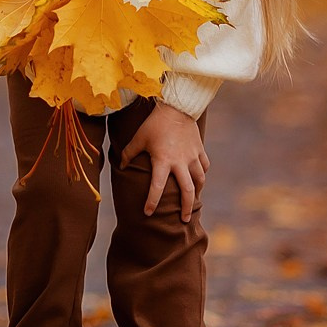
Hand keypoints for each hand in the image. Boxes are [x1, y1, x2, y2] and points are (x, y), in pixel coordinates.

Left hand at [120, 102, 209, 222]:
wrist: (177, 107)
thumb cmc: (155, 123)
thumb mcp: (139, 138)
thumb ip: (129, 153)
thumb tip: (122, 166)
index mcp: (163, 161)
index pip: (157, 187)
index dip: (152, 202)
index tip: (147, 212)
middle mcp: (180, 162)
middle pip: (187, 191)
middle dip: (186, 208)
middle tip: (184, 220)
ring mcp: (192, 156)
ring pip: (199, 180)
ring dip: (196, 192)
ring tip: (193, 201)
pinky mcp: (199, 150)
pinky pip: (204, 166)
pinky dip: (202, 174)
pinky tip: (199, 178)